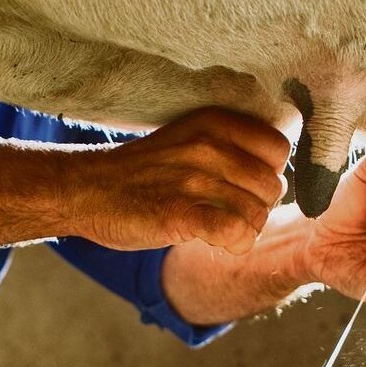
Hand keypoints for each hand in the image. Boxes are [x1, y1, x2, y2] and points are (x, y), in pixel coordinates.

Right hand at [66, 107, 289, 251]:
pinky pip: (236, 232)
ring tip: (219, 226)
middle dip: (259, 206)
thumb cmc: (146, 170)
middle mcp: (209, 146)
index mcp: (216, 122)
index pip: (279, 149)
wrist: (86, 188)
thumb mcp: (192, 137)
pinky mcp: (180, 213)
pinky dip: (235, 243)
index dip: (270, 172)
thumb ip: (235, 146)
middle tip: (230, 212)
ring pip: (257, 213)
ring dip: (246, 229)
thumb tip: (280, 172)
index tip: (247, 185)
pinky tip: (218, 241)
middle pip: (273, 186)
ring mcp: (194, 179)